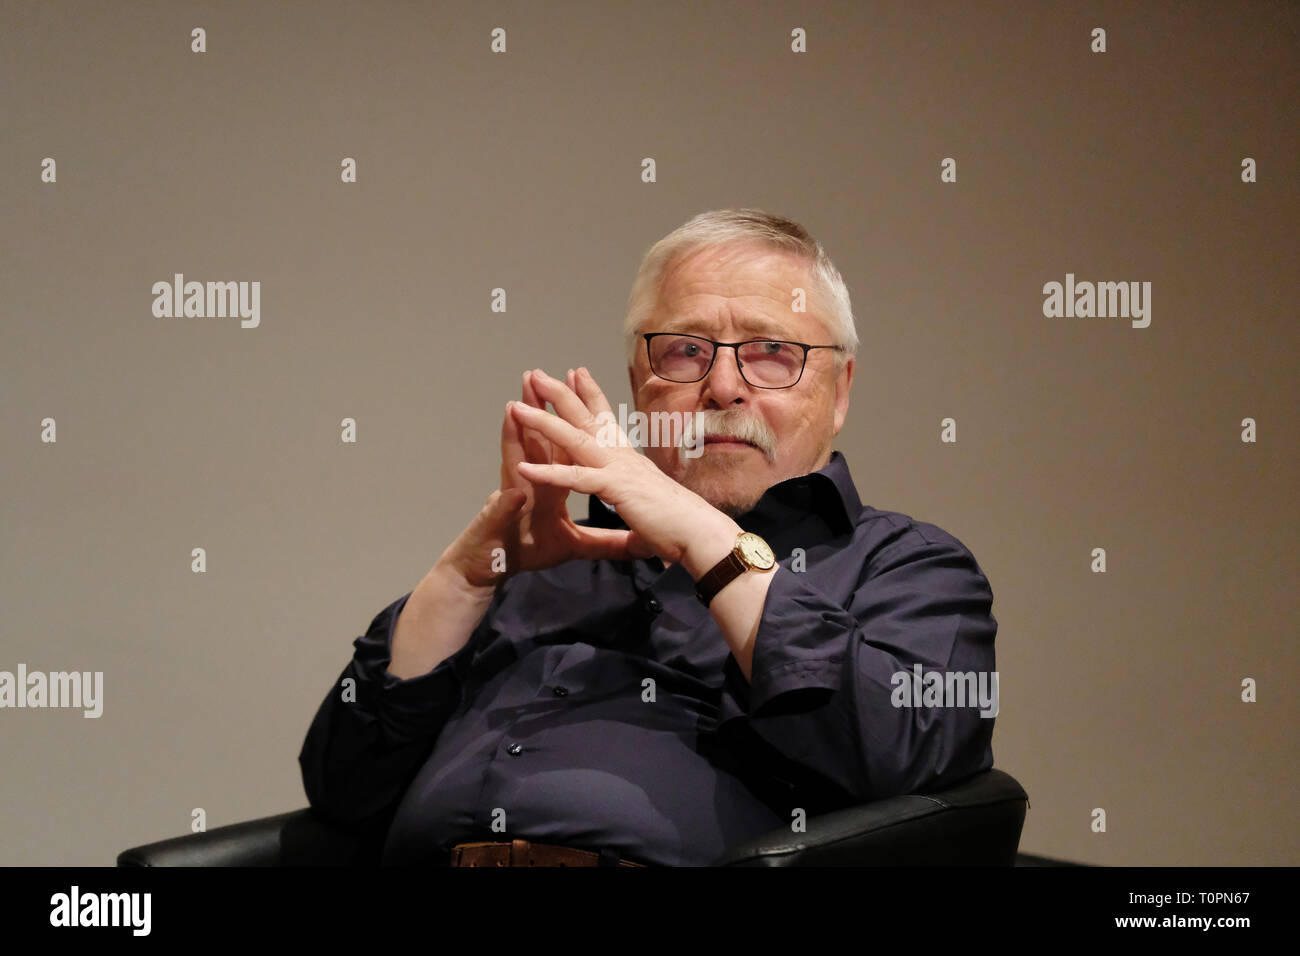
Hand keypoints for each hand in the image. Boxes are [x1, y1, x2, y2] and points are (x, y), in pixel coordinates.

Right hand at [437, 371, 642, 587]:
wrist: (492, 568)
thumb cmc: (527, 550)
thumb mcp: (576, 545)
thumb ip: (605, 540)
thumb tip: (636, 539)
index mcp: (549, 483)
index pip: (564, 444)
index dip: (574, 418)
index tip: (582, 385)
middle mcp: (529, 482)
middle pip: (536, 440)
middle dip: (539, 407)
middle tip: (540, 375)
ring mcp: (510, 498)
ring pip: (512, 463)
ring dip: (512, 437)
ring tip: (513, 408)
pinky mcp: (496, 524)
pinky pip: (502, 512)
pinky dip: (505, 502)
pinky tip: (512, 487)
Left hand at [509, 367, 737, 571]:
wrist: (701, 534)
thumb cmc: (681, 525)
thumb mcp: (652, 511)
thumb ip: (641, 513)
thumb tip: (642, 527)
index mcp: (630, 460)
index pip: (607, 420)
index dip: (590, 395)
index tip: (575, 373)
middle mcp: (623, 457)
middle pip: (586, 417)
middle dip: (559, 394)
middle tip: (537, 373)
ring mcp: (618, 470)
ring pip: (574, 439)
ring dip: (543, 422)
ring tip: (517, 407)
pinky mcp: (615, 489)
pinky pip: (575, 478)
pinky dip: (548, 474)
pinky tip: (523, 469)